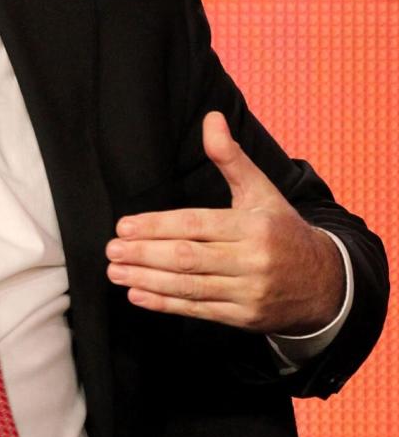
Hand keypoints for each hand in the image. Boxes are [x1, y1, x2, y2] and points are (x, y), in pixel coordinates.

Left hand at [105, 112, 344, 333]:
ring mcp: (248, 293)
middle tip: (111, 250)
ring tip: (115, 272)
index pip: (196, 225)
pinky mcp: (243, 318)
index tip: (124, 226)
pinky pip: (198, 311)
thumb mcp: (262, 191)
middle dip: (144, 254)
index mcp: (254, 226)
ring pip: (189, 287)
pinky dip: (165, 304)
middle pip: (188, 258)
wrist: (324, 284)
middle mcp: (252, 260)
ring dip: (147, 280)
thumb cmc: (282, 231)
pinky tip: (137, 295)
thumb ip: (231, 158)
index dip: (157, 226)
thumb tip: (211, 119)